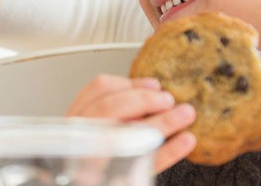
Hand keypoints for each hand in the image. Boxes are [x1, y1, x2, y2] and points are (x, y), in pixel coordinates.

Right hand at [66, 74, 196, 172]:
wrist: (100, 180)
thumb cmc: (100, 159)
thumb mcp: (98, 131)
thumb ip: (116, 113)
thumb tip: (154, 92)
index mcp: (74, 122)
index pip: (98, 90)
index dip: (129, 84)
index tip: (155, 85)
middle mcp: (79, 139)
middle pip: (108, 108)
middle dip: (144, 100)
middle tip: (169, 100)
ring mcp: (94, 162)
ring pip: (127, 134)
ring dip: (162, 121)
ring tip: (186, 115)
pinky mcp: (115, 180)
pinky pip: (146, 164)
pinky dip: (169, 151)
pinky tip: (186, 141)